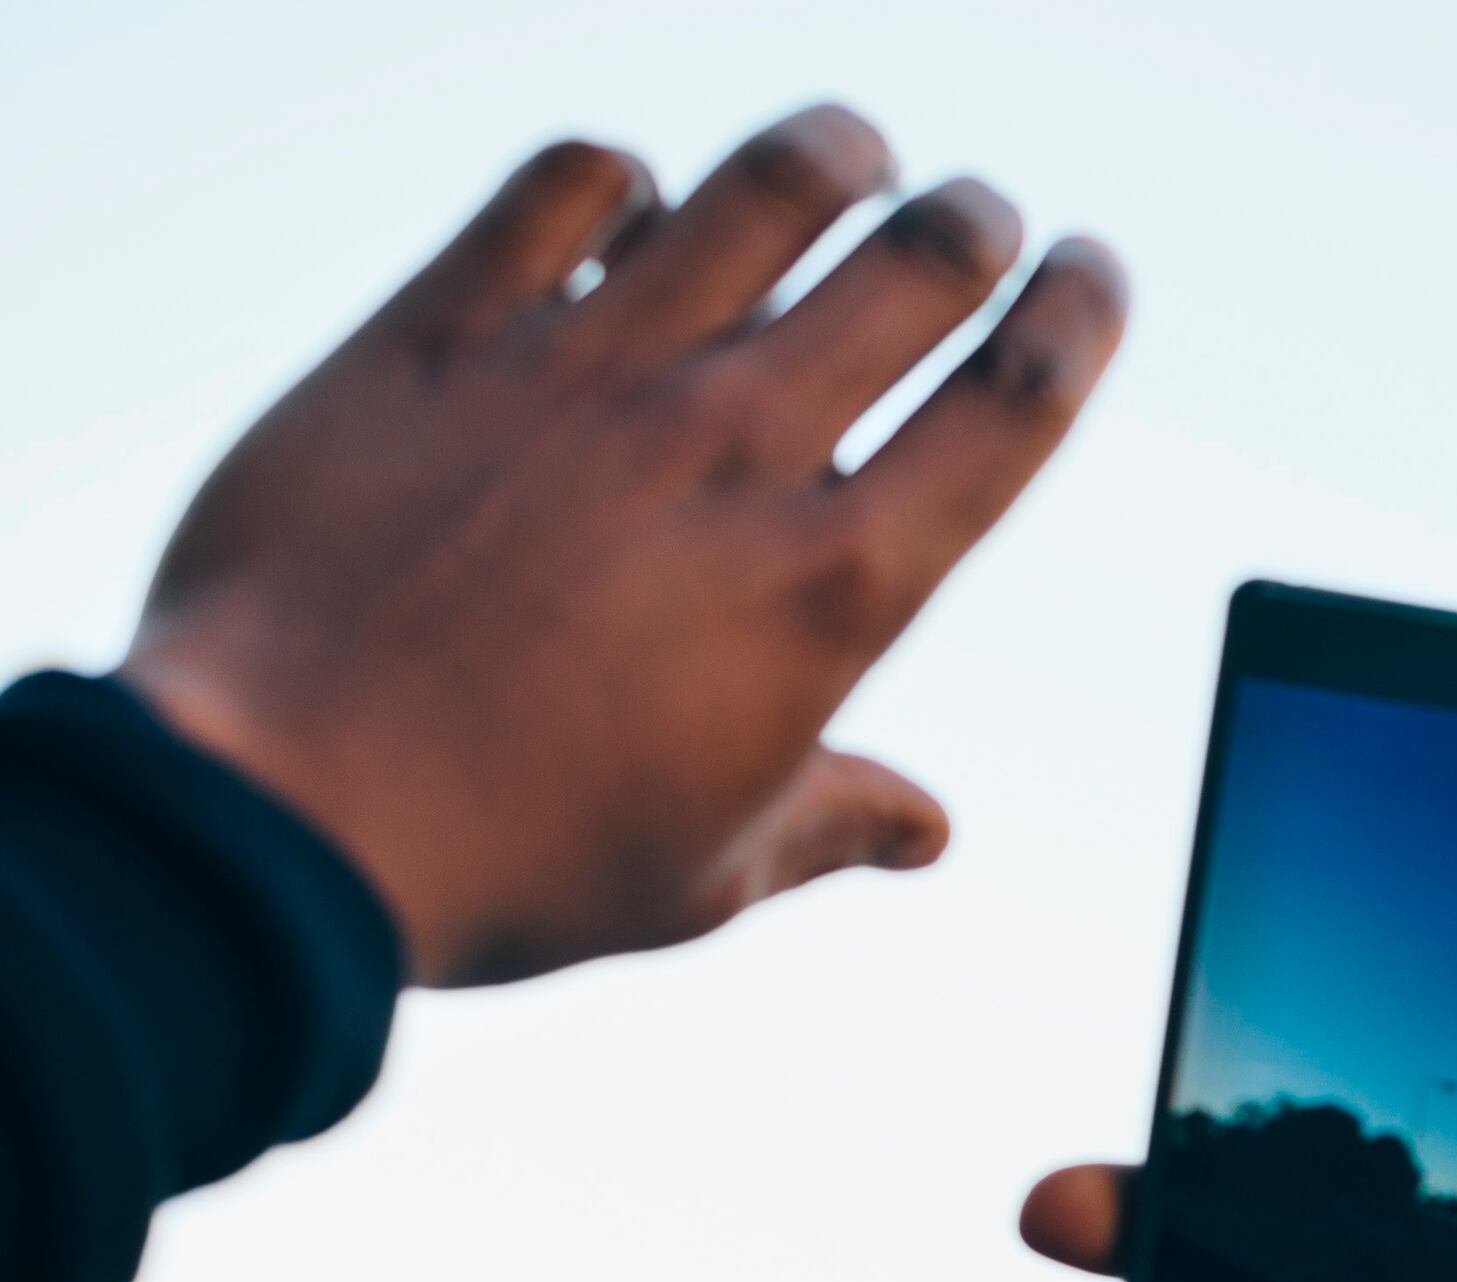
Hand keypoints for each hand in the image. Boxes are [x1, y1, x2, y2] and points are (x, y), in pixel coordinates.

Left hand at [118, 106, 1127, 985]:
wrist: (281, 803)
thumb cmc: (508, 856)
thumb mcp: (705, 871)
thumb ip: (831, 820)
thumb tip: (924, 828)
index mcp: (830, 588)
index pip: (1012, 404)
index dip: (1079, 318)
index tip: (1092, 277)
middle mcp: (731, 450)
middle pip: (914, 265)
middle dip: (973, 222)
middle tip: (974, 217)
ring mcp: (587, 372)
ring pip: (761, 190)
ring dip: (835, 155)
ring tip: (853, 152)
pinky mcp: (446, 328)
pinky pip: (565, 188)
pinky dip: (623, 174)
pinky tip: (633, 193)